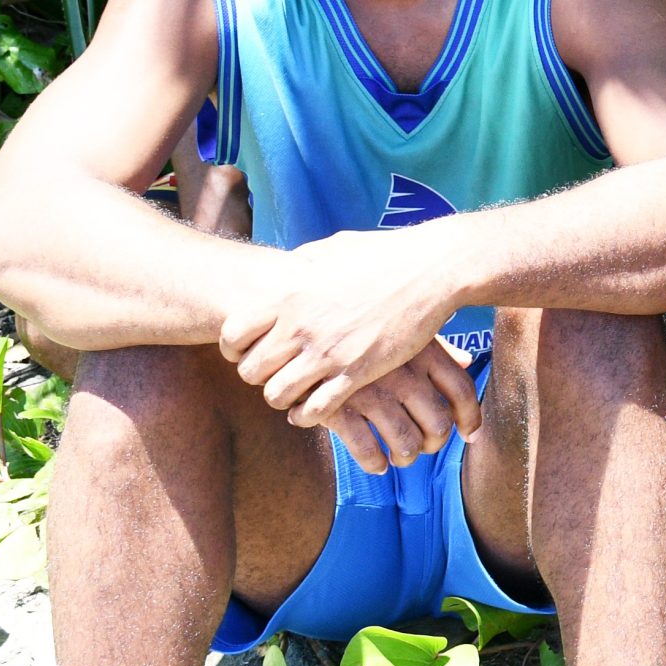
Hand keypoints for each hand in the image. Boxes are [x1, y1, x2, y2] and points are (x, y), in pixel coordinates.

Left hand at [219, 229, 457, 428]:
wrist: (432, 269)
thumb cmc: (384, 254)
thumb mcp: (332, 249)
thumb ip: (302, 263)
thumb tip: (287, 266)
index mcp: (290, 294)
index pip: (233, 335)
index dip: (237, 348)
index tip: (252, 350)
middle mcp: (302, 325)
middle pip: (250, 371)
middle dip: (259, 376)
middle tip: (276, 373)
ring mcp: (329, 351)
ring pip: (277, 395)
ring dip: (283, 398)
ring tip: (296, 392)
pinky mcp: (358, 371)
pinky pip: (316, 409)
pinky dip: (309, 415)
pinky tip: (316, 408)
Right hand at [320, 341, 483, 475]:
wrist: (304, 332)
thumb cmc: (363, 333)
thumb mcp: (401, 332)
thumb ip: (437, 348)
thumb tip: (468, 361)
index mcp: (423, 351)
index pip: (461, 391)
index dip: (470, 419)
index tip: (468, 435)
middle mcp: (403, 372)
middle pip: (438, 425)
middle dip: (433, 444)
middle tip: (423, 447)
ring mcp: (371, 392)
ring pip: (407, 444)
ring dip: (406, 458)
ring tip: (399, 457)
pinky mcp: (339, 409)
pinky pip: (368, 451)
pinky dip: (375, 463)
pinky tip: (375, 463)